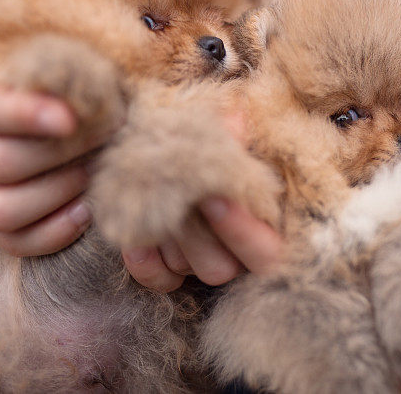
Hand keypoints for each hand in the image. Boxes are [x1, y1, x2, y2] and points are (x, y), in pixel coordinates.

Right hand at [0, 63, 116, 255]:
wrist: (41, 121)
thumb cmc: (59, 83)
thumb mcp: (59, 60)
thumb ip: (68, 65)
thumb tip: (97, 85)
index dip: (26, 115)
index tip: (70, 118)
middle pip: (0, 162)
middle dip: (62, 154)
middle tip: (108, 137)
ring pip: (3, 209)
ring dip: (60, 193)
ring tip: (96, 171)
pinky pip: (15, 242)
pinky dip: (56, 232)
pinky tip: (87, 209)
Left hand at [121, 104, 282, 290]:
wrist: (171, 155)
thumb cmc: (208, 147)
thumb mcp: (221, 138)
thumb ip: (231, 137)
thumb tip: (236, 121)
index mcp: (264, 227)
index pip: (266, 252)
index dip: (241, 231)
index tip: (213, 198)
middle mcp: (236, 255)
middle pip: (222, 269)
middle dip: (194, 235)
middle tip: (175, 200)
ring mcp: (200, 265)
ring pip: (186, 270)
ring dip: (168, 239)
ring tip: (155, 202)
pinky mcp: (170, 272)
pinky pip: (159, 281)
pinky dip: (145, 264)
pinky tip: (134, 241)